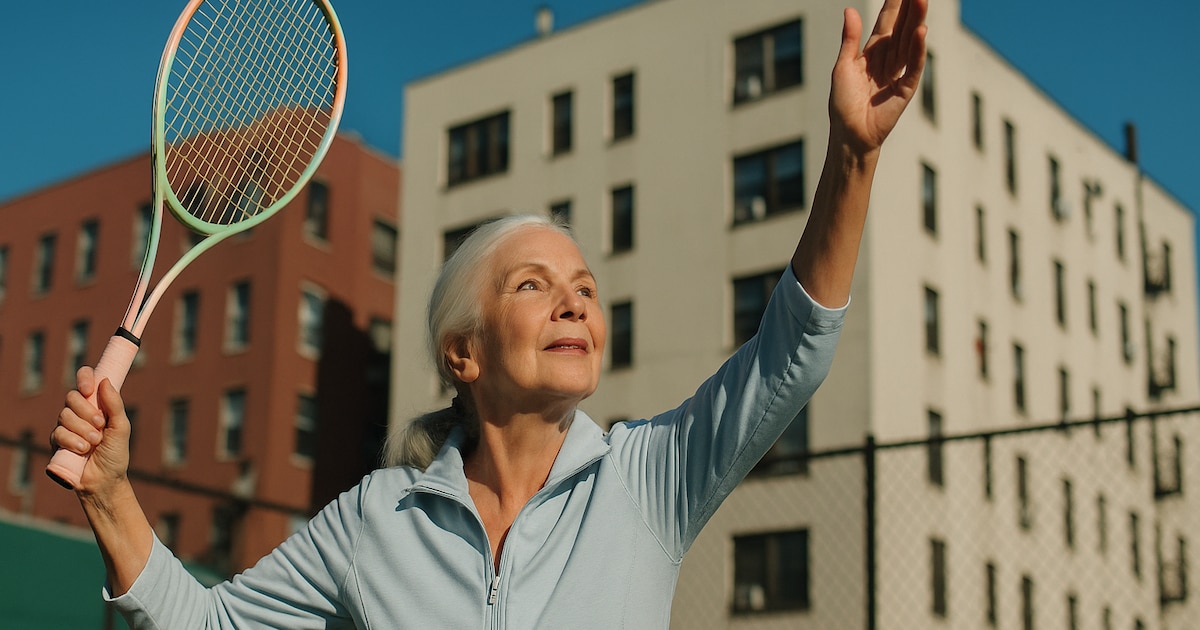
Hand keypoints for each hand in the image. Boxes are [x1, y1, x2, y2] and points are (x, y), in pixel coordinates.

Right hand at [50, 367, 131, 494]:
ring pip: (64, 415)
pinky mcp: (56, 441)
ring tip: (94, 443)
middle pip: (72, 397)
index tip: (88, 388)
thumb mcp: (121, 428)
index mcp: (97, 405)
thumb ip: (114, 405)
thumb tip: (104, 381)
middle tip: (100, 426)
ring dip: (81, 429)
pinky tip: (82, 449)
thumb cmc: (115, 454)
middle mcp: (80, 412)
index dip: (84, 378)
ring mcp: (66, 426)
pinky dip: (72, 440)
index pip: (86, 380)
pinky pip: (58, 432)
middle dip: (86, 412)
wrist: (104, 480)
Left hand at [829, 0, 927, 153]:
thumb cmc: (843, 103)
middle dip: (909, 8)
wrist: (849, 134)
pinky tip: (921, 31)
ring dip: (916, 21)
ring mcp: (899, 73)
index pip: (887, 23)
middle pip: (902, 28)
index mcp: (873, 53)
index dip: (894, 4)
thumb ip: (850, 39)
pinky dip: (917, 49)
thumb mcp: (843, 66)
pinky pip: (912, 66)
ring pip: (909, 42)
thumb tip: (849, 10)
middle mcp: (889, 60)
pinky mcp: (905, 89)